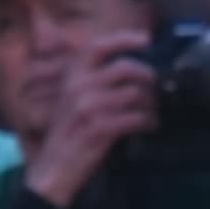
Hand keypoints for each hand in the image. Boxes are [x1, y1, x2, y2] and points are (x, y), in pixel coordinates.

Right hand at [23, 30, 158, 208]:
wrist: (53, 169)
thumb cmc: (67, 134)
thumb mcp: (70, 101)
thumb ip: (92, 82)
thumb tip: (132, 67)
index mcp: (70, 78)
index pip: (97, 46)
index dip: (123, 39)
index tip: (145, 40)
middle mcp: (77, 88)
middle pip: (126, 68)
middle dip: (149, 77)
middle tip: (157, 88)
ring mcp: (88, 108)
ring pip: (136, 94)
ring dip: (152, 103)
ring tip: (153, 111)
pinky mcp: (100, 129)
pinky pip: (137, 118)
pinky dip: (149, 121)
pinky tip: (149, 125)